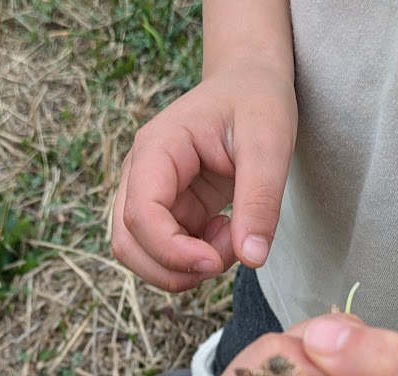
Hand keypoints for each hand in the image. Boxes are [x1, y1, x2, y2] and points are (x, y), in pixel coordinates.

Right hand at [111, 65, 297, 291]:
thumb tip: (252, 257)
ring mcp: (149, 196)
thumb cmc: (256, 101)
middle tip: (225, 253)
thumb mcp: (270, 143)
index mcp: (157, 148)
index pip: (139, 215)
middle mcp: (140, 174)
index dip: (171, 251)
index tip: (216, 262)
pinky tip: (226, 232)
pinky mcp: (167, 212)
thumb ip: (260, 201)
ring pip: (141, 255)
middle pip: (127, 244)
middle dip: (175, 268)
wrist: (249, 84)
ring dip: (184, 268)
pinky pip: (166, 254)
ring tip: (229, 237)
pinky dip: (196, 261)